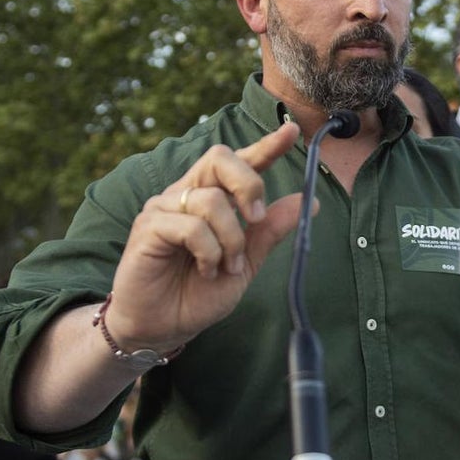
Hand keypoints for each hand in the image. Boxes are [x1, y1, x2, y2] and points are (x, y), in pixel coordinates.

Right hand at [105, 122, 304, 352]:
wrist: (165, 327)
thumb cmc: (199, 293)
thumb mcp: (247, 263)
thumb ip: (270, 230)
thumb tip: (310, 200)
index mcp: (212, 197)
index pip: (239, 161)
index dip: (265, 145)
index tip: (291, 132)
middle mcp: (186, 194)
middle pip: (220, 157)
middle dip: (247, 184)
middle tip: (256, 218)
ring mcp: (164, 208)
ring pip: (212, 200)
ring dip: (231, 239)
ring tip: (227, 267)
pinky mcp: (148, 227)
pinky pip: (191, 226)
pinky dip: (209, 251)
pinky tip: (207, 271)